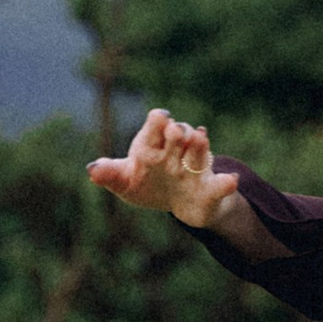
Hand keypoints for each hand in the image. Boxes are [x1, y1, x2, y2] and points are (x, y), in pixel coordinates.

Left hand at [87, 108, 241, 229]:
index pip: (154, 127)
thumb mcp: (126, 182)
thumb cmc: (149, 184)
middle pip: (177, 135)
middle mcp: (175, 150)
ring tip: (200, 138)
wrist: (181, 203)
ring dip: (199, 146)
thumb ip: (111, 174)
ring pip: (198, 153)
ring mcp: (194, 167)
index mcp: (152, 145)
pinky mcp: (210, 188)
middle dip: (176, 132)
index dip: (157, 122)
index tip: (160, 118)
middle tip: (175, 130)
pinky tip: (230, 181)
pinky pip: (219, 185)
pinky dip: (225, 183)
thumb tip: (91, 170)